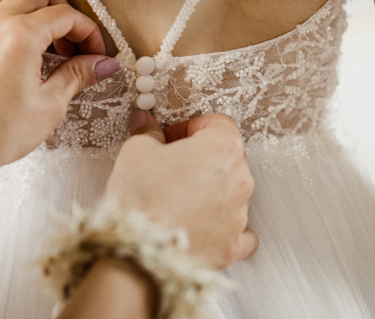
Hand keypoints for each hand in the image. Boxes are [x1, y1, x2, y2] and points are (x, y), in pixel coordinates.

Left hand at [0, 0, 119, 181]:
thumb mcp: (49, 106)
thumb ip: (77, 75)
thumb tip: (102, 64)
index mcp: (19, 34)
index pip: (66, 15)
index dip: (90, 32)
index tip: (96, 54)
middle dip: (63, 10)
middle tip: (73, 43)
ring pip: (13, 5)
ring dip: (37, 22)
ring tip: (49, 60)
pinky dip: (13, 35)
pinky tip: (19, 69)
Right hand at [105, 111, 257, 268]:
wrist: (139, 252)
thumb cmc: (140, 200)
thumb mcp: (135, 152)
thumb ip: (148, 133)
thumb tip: (147, 126)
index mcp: (221, 149)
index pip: (218, 123)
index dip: (192, 126)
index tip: (174, 137)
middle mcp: (239, 181)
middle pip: (227, 157)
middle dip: (201, 158)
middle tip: (171, 165)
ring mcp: (238, 215)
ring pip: (232, 192)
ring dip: (210, 189)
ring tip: (176, 197)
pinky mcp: (231, 245)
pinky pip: (239, 231)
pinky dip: (223, 226)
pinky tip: (204, 223)